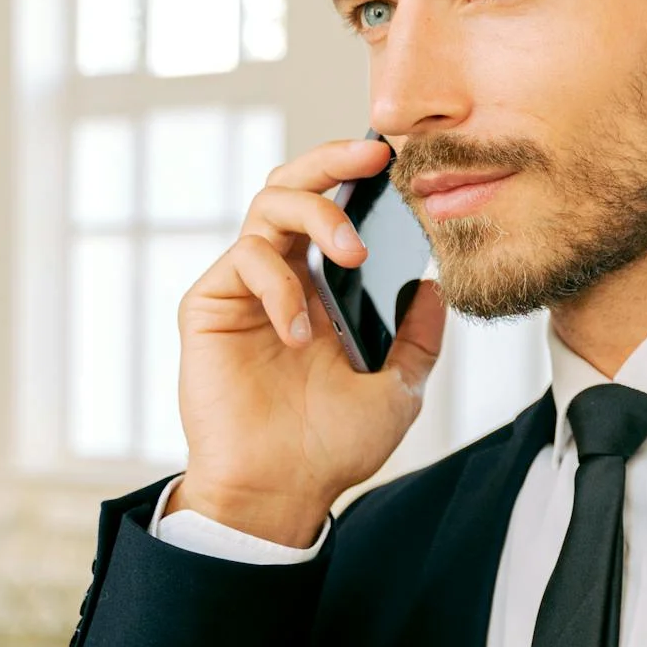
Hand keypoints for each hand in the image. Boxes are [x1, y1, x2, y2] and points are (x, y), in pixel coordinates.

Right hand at [171, 137, 446, 544]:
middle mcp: (283, 277)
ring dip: (318, 214)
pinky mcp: (209, 305)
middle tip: (375, 155)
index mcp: (324, 288)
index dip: (362, 180)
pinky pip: (245, 260)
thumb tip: (436, 286)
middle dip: (334, 160)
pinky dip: (280, 286)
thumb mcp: (399, 389)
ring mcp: (245, 288)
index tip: (402, 163)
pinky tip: (300, 332)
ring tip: (354, 256)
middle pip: (295, 186)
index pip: (338, 212)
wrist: (281, 490)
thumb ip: (419, 337)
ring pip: (267, 205)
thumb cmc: (332, 446)